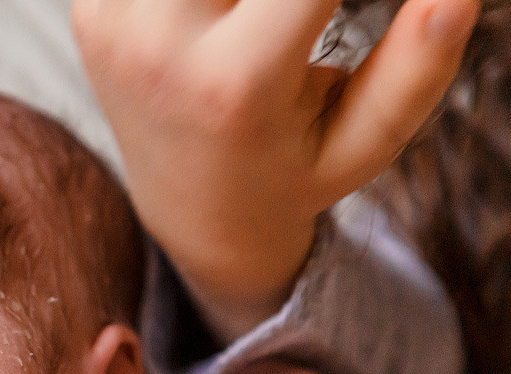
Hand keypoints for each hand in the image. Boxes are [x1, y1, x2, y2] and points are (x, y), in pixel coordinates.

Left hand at [71, 0, 478, 335]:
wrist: (188, 215)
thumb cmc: (291, 176)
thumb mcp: (364, 145)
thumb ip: (418, 69)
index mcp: (233, 84)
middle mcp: (156, 44)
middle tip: (308, 5)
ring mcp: (111, 21)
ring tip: (282, 13)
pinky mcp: (91, 8)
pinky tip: (227, 9)